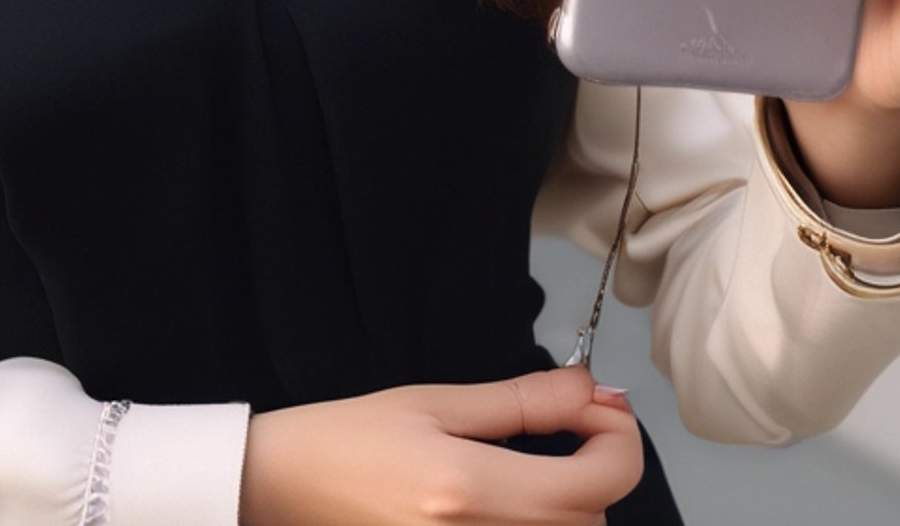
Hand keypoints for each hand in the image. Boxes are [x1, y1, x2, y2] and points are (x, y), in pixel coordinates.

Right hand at [237, 362, 641, 525]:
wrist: (280, 488)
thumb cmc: (349, 436)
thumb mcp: (433, 401)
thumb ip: (519, 401)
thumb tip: (588, 387)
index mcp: (470, 489)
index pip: (598, 483)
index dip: (619, 440)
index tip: (599, 405)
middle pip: (591, 523)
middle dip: (597, 470)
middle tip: (571, 425)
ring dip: (570, 506)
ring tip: (541, 463)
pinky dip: (534, 524)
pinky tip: (514, 498)